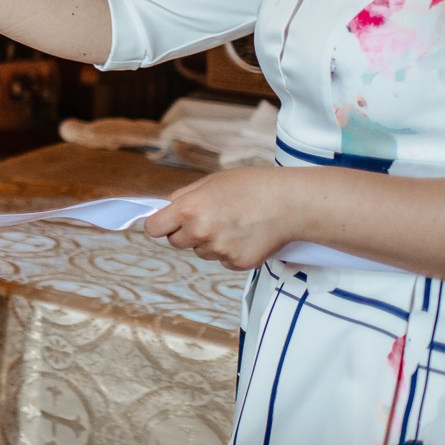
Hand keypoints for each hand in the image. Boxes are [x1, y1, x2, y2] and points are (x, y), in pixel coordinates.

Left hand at [143, 167, 301, 269]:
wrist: (290, 202)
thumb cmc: (252, 186)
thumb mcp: (212, 181)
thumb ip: (184, 196)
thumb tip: (163, 207)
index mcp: (188, 209)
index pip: (154, 228)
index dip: (159, 224)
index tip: (164, 223)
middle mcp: (200, 232)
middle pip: (175, 243)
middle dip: (185, 233)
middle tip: (208, 218)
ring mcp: (218, 250)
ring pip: (201, 251)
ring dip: (209, 242)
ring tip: (233, 223)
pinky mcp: (237, 263)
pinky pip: (222, 260)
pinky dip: (230, 251)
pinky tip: (246, 235)